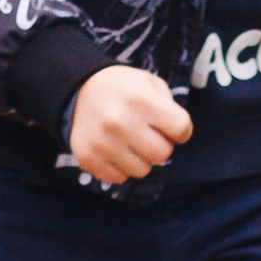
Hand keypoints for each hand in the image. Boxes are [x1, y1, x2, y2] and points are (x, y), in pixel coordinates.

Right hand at [67, 65, 192, 183]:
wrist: (80, 87)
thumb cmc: (123, 87)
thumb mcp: (150, 83)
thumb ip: (170, 107)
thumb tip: (177, 136)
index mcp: (140, 100)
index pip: (181, 129)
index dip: (180, 130)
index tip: (170, 126)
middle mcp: (120, 122)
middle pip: (163, 154)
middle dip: (160, 145)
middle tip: (148, 134)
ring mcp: (102, 142)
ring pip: (142, 170)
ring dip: (141, 159)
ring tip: (131, 141)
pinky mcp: (88, 157)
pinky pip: (120, 177)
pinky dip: (121, 167)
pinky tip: (115, 149)